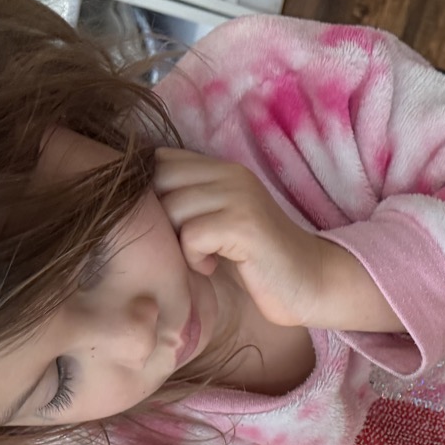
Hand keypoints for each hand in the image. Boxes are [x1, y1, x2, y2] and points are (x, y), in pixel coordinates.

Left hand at [153, 148, 401, 332]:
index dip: (151, 195)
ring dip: (179, 242)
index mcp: (222, 169)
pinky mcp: (244, 225)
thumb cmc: (257, 263)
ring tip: (203, 257)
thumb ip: (188, 203)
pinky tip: (212, 266)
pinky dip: (194, 257)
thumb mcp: (219, 223)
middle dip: (162, 220)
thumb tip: (132, 200)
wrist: (311, 283)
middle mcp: (231, 174)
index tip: (170, 228)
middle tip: (185, 246)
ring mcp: (239, 197)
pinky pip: (192, 235)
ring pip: (173, 208)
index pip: (161, 161)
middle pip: (159, 182)